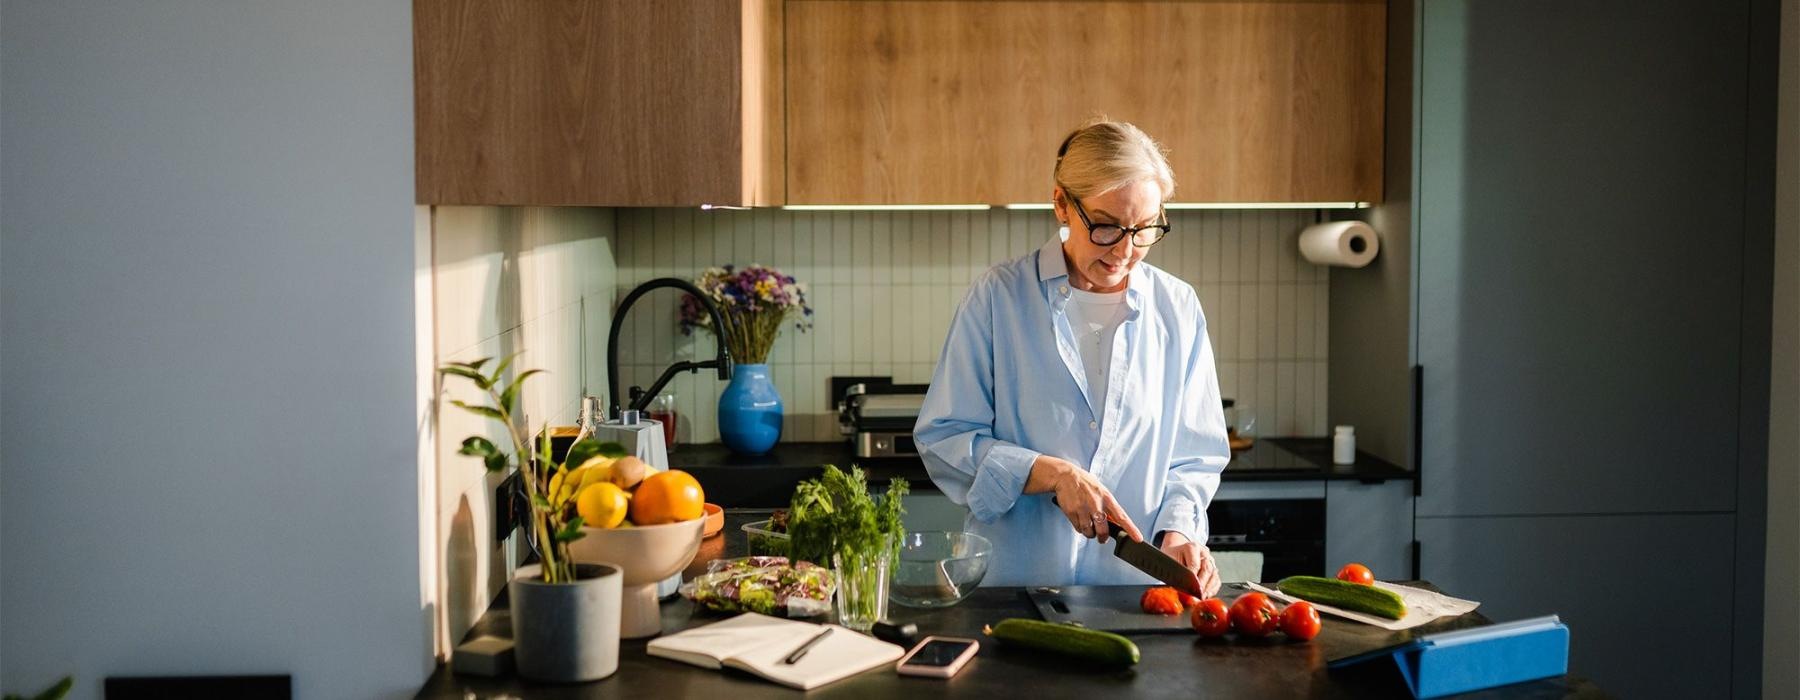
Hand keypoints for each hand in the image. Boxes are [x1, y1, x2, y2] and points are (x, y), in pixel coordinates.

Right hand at [1028, 455, 1142, 543]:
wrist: (1065, 476)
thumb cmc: (1085, 483)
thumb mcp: (1101, 491)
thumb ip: (1108, 506)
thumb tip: (1114, 522)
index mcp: (1107, 498)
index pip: (1122, 517)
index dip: (1131, 529)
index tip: (1138, 538)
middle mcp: (1096, 504)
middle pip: (1103, 530)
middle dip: (1102, 537)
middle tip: (1101, 538)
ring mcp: (1083, 508)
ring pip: (1089, 531)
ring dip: (1089, 532)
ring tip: (1087, 525)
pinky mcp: (1072, 512)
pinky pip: (1078, 528)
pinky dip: (1079, 527)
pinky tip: (1079, 519)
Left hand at [1159, 531, 1221, 597]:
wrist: (1176, 551)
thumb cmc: (1172, 556)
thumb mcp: (1169, 561)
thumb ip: (1176, 572)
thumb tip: (1182, 586)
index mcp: (1192, 547)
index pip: (1195, 564)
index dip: (1193, 578)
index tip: (1190, 588)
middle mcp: (1204, 553)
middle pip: (1207, 569)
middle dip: (1202, 584)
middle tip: (1197, 595)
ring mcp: (1210, 561)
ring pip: (1214, 575)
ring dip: (1208, 588)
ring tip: (1202, 597)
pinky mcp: (1213, 569)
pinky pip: (1216, 580)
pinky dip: (1212, 589)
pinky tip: (1207, 595)